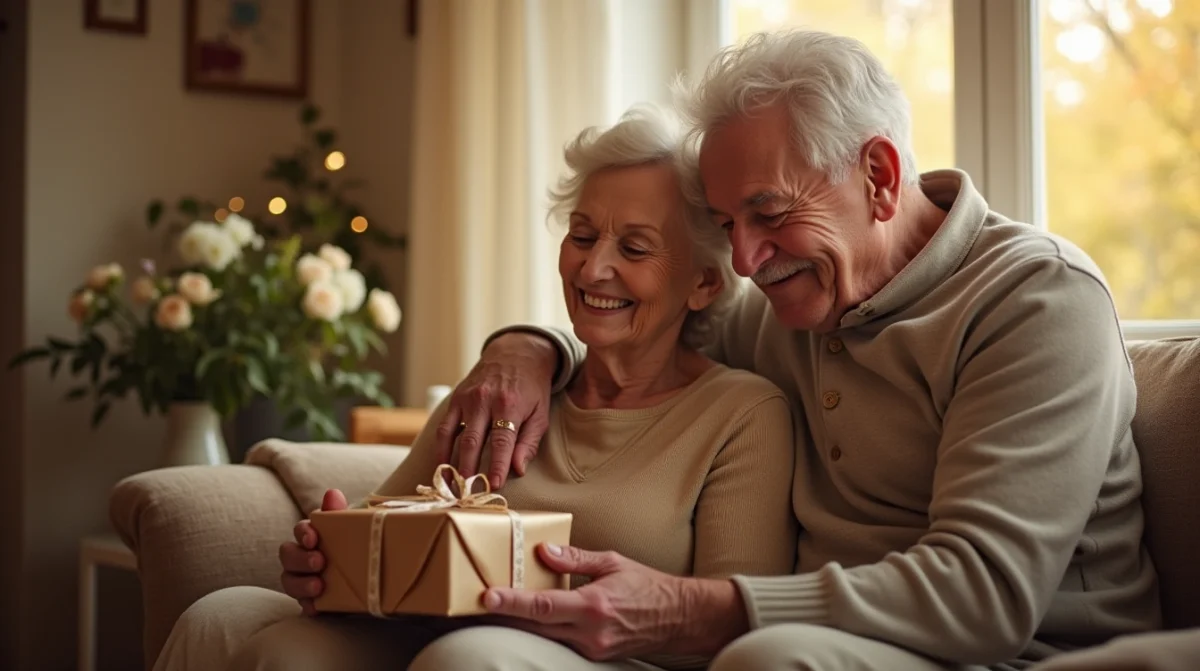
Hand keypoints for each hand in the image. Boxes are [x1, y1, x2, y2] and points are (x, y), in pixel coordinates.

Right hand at [278, 488, 346, 615]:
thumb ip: (339, 515)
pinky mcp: (312, 600)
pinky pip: (302, 604)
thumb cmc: (358, 550)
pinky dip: (307, 605)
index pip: (300, 530)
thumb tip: (332, 493)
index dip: (303, 533)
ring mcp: (304, 579)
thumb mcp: (354, 531)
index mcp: (314, 537)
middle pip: (288, 554)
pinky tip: (316, 607)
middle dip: (300, 558)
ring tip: (318, 586)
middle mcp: (302, 557)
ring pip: (289, 580)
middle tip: (318, 562)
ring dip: (301, 583)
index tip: (313, 538)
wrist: (375, 581)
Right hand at [435, 331, 558, 488]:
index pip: (502, 442)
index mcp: (510, 405)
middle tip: (467, 493)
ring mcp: (467, 398)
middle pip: (473, 441)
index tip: (493, 486)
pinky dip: (441, 448)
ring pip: (453, 436)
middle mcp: (485, 400)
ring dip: (450, 463)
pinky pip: (444, 427)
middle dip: (469, 470)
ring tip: (451, 485)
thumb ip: (529, 442)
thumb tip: (517, 470)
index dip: (496, 465)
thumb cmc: (532, 388)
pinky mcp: (456, 398)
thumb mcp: (540, 413)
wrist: (516, 353)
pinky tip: (442, 465)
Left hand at [481, 544, 748, 660]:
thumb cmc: (648, 586)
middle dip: (504, 615)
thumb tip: (542, 551)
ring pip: (544, 637)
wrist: (680, 619)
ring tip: (496, 607)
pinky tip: (531, 618)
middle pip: (535, 627)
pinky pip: (560, 641)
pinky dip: (543, 629)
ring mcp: (591, 648)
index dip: (511, 602)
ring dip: (520, 623)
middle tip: (476, 602)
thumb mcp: (613, 562)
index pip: (542, 606)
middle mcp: (590, 632)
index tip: (486, 596)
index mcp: (593, 606)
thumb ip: (575, 559)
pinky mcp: (594, 655)